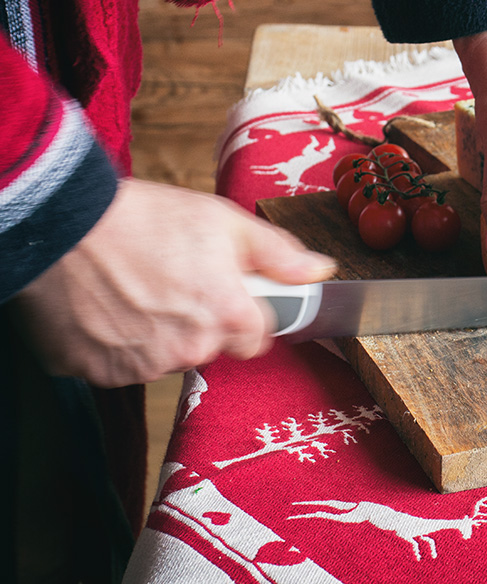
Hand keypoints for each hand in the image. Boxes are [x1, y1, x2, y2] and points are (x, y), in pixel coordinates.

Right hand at [13, 179, 335, 386]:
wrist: (63, 225)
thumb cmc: (145, 218)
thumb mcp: (225, 222)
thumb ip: (278, 254)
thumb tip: (320, 270)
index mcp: (230, 317)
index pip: (255, 339)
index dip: (241, 314)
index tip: (222, 294)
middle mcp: (191, 350)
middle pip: (209, 349)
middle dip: (197, 323)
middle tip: (171, 282)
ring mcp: (142, 365)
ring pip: (164, 358)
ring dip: (155, 335)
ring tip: (134, 289)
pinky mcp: (98, 371)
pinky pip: (118, 364)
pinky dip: (114, 343)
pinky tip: (106, 307)